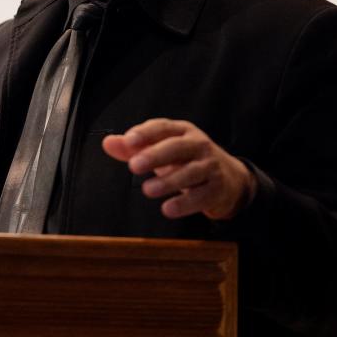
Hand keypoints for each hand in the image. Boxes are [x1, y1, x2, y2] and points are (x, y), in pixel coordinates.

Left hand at [102, 118, 255, 220]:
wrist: (229, 179)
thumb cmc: (186, 160)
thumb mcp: (162, 150)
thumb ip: (133, 148)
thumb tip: (107, 143)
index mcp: (182, 131)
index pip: (162, 127)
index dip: (145, 133)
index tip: (129, 141)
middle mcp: (198, 145)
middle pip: (177, 147)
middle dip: (155, 155)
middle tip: (134, 166)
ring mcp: (210, 166)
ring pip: (190, 172)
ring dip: (168, 181)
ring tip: (148, 190)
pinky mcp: (217, 188)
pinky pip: (201, 196)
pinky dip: (185, 204)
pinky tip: (168, 209)